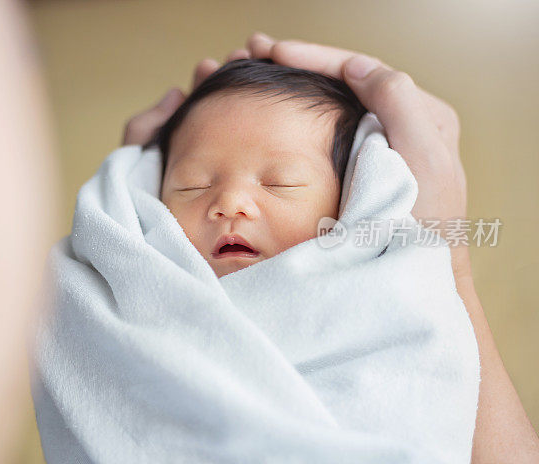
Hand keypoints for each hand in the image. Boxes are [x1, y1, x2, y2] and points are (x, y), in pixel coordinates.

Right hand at [124, 32, 470, 275]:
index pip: (360, 72)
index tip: (273, 53)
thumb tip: (357, 68)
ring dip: (289, 88)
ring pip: (327, 105)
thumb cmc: (423, 229)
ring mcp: (374, 151)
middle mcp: (398, 127)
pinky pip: (321, 133)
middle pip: (340, 83)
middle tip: (252, 51)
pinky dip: (291, 119)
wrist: (413, 282)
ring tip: (251, 72)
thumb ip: (398, 103)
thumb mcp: (422, 158)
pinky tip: (265, 114)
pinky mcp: (354, 174)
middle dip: (295, 65)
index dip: (314, 58)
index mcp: (421, 116)